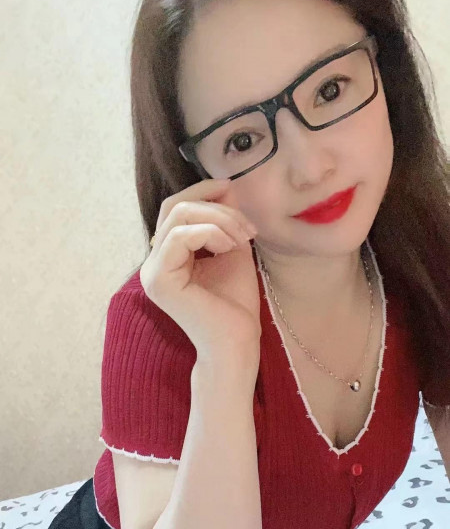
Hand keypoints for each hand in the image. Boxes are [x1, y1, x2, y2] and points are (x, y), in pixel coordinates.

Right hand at [140, 179, 260, 363]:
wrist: (236, 342)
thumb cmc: (235, 304)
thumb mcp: (232, 249)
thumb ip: (224, 220)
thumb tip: (224, 185)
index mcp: (168, 255)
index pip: (178, 208)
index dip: (207, 194)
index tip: (237, 199)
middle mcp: (153, 261)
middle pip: (174, 206)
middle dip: (214, 206)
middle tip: (245, 226)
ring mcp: (152, 271)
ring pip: (177, 216)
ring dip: (217, 220)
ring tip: (241, 239)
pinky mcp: (158, 279)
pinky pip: (178, 236)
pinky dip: (209, 233)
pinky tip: (228, 247)